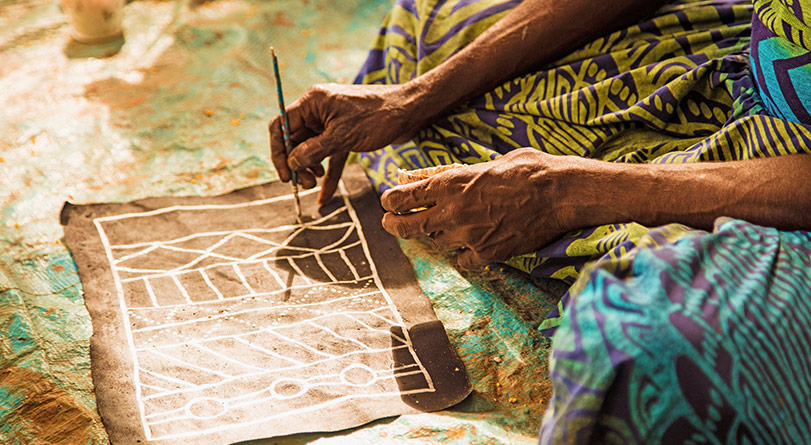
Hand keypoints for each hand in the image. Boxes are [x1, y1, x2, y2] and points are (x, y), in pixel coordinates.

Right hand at [269, 83, 422, 203]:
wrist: (410, 111)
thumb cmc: (378, 117)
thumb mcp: (342, 137)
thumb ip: (314, 151)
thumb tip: (292, 163)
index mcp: (313, 102)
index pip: (282, 126)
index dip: (279, 151)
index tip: (286, 175)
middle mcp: (319, 110)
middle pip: (295, 139)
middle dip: (297, 163)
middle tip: (304, 184)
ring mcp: (332, 121)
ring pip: (311, 148)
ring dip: (310, 168)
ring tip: (313, 184)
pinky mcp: (346, 133)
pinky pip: (330, 155)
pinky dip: (328, 172)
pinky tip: (325, 195)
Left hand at [380, 149, 591, 268]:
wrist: (562, 194)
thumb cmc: (527, 170)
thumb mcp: (483, 163)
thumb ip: (445, 173)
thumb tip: (413, 176)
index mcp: (450, 184)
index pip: (402, 198)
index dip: (390, 202)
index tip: (388, 202)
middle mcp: (453, 212)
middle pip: (407, 227)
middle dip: (393, 224)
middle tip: (389, 222)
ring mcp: (469, 237)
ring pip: (435, 243)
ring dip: (433, 234)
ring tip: (438, 225)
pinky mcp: (487, 254)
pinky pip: (462, 260)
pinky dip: (461, 253)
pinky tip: (468, 242)